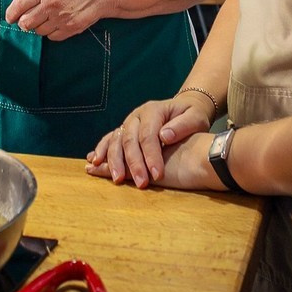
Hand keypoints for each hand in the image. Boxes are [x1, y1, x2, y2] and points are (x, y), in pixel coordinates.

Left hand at [5, 0, 110, 41]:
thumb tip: (23, 9)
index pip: (19, 5)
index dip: (11, 14)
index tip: (10, 18)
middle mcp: (50, 4)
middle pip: (26, 23)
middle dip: (25, 22)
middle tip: (31, 19)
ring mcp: (60, 18)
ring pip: (39, 31)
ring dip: (40, 27)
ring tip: (50, 17)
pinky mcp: (71, 28)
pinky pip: (52, 37)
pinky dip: (52, 32)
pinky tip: (59, 23)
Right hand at [87, 95, 212, 188]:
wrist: (184, 108)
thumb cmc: (192, 115)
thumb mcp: (196, 117)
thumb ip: (183, 126)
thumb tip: (164, 136)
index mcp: (153, 110)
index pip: (149, 135)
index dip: (152, 156)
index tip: (157, 175)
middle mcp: (137, 115)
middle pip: (130, 140)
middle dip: (134, 163)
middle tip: (141, 184)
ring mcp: (128, 123)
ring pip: (116, 141)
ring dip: (114, 161)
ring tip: (117, 179)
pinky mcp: (124, 131)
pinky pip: (109, 140)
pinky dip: (101, 151)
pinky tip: (95, 164)